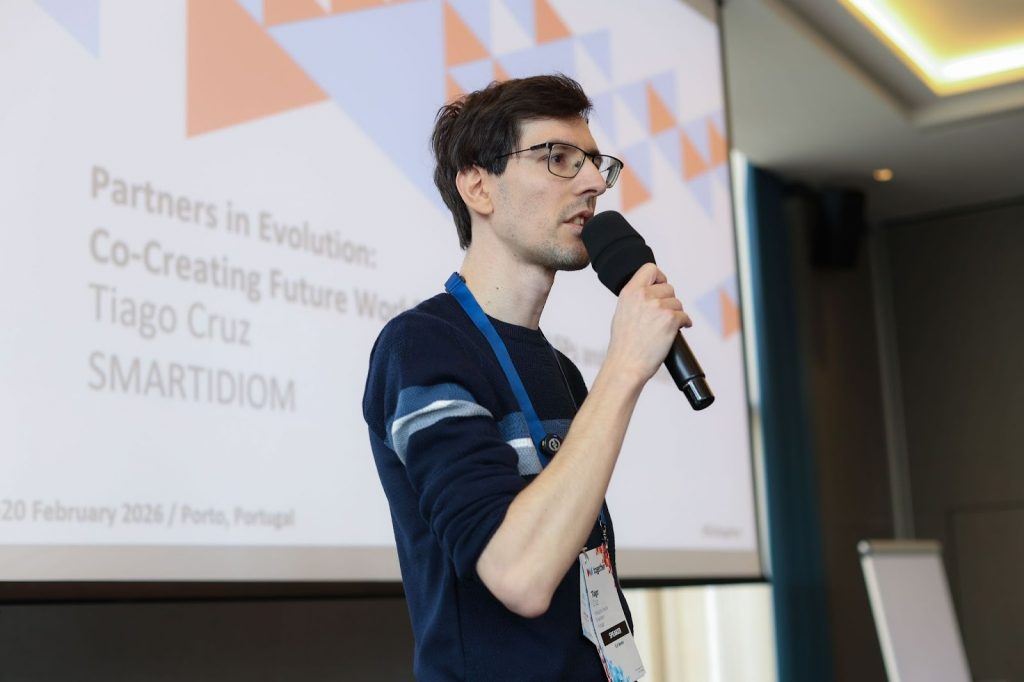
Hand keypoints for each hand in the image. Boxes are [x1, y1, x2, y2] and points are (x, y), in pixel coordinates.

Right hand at [605, 263, 691, 383]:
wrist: (626, 364)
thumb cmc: (624, 345)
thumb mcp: (622, 312)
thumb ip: (636, 298)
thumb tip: (652, 292)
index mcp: (629, 292)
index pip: (650, 268)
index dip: (659, 277)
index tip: (660, 286)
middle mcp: (643, 296)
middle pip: (669, 287)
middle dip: (669, 301)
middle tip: (662, 315)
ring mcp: (658, 307)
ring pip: (678, 303)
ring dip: (676, 314)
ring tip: (665, 327)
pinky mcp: (670, 319)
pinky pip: (685, 316)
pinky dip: (684, 324)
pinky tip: (675, 331)